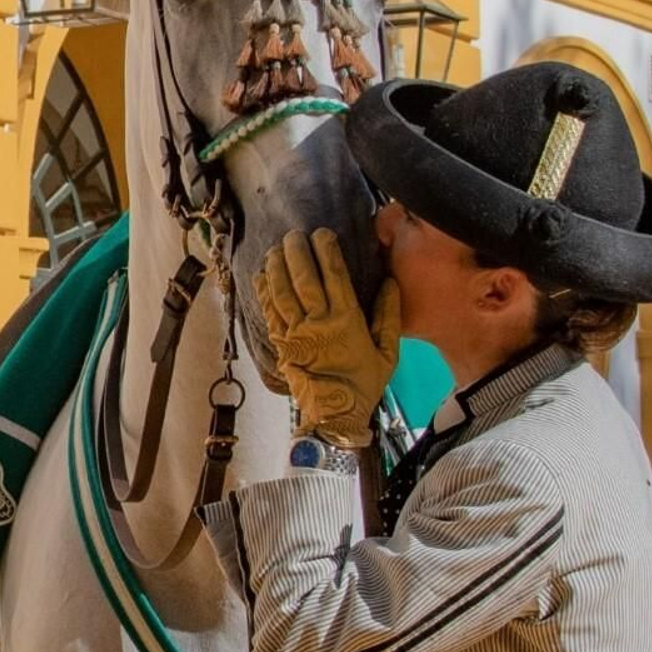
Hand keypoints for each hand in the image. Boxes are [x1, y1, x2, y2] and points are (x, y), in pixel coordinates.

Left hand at [255, 229, 400, 447]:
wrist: (335, 417)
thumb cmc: (364, 385)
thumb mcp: (388, 353)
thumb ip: (389, 316)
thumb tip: (390, 283)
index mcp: (346, 321)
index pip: (334, 276)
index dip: (326, 250)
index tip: (322, 233)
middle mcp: (318, 323)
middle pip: (303, 278)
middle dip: (296, 251)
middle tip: (294, 234)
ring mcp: (296, 333)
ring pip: (281, 291)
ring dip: (276, 266)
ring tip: (275, 248)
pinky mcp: (281, 344)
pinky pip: (269, 312)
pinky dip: (263, 291)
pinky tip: (260, 275)